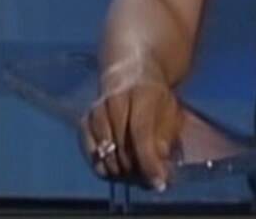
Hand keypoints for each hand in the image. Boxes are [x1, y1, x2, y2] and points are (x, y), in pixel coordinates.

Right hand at [77, 60, 183, 191]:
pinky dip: (106, 167)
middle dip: (138, 169)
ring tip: (137, 171)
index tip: (158, 181)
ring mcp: (96, 111)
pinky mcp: (84, 122)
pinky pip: (92, 156)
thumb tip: (160, 164)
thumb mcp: (171, 111)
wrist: (131, 74)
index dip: (149, 161)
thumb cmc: (156, 98)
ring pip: (106, 155)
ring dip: (122, 171)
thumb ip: (167, 137)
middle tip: (150, 177)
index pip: (142, 133)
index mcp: (143, 93)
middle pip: (122, 148)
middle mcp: (115, 101)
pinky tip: (119, 165)